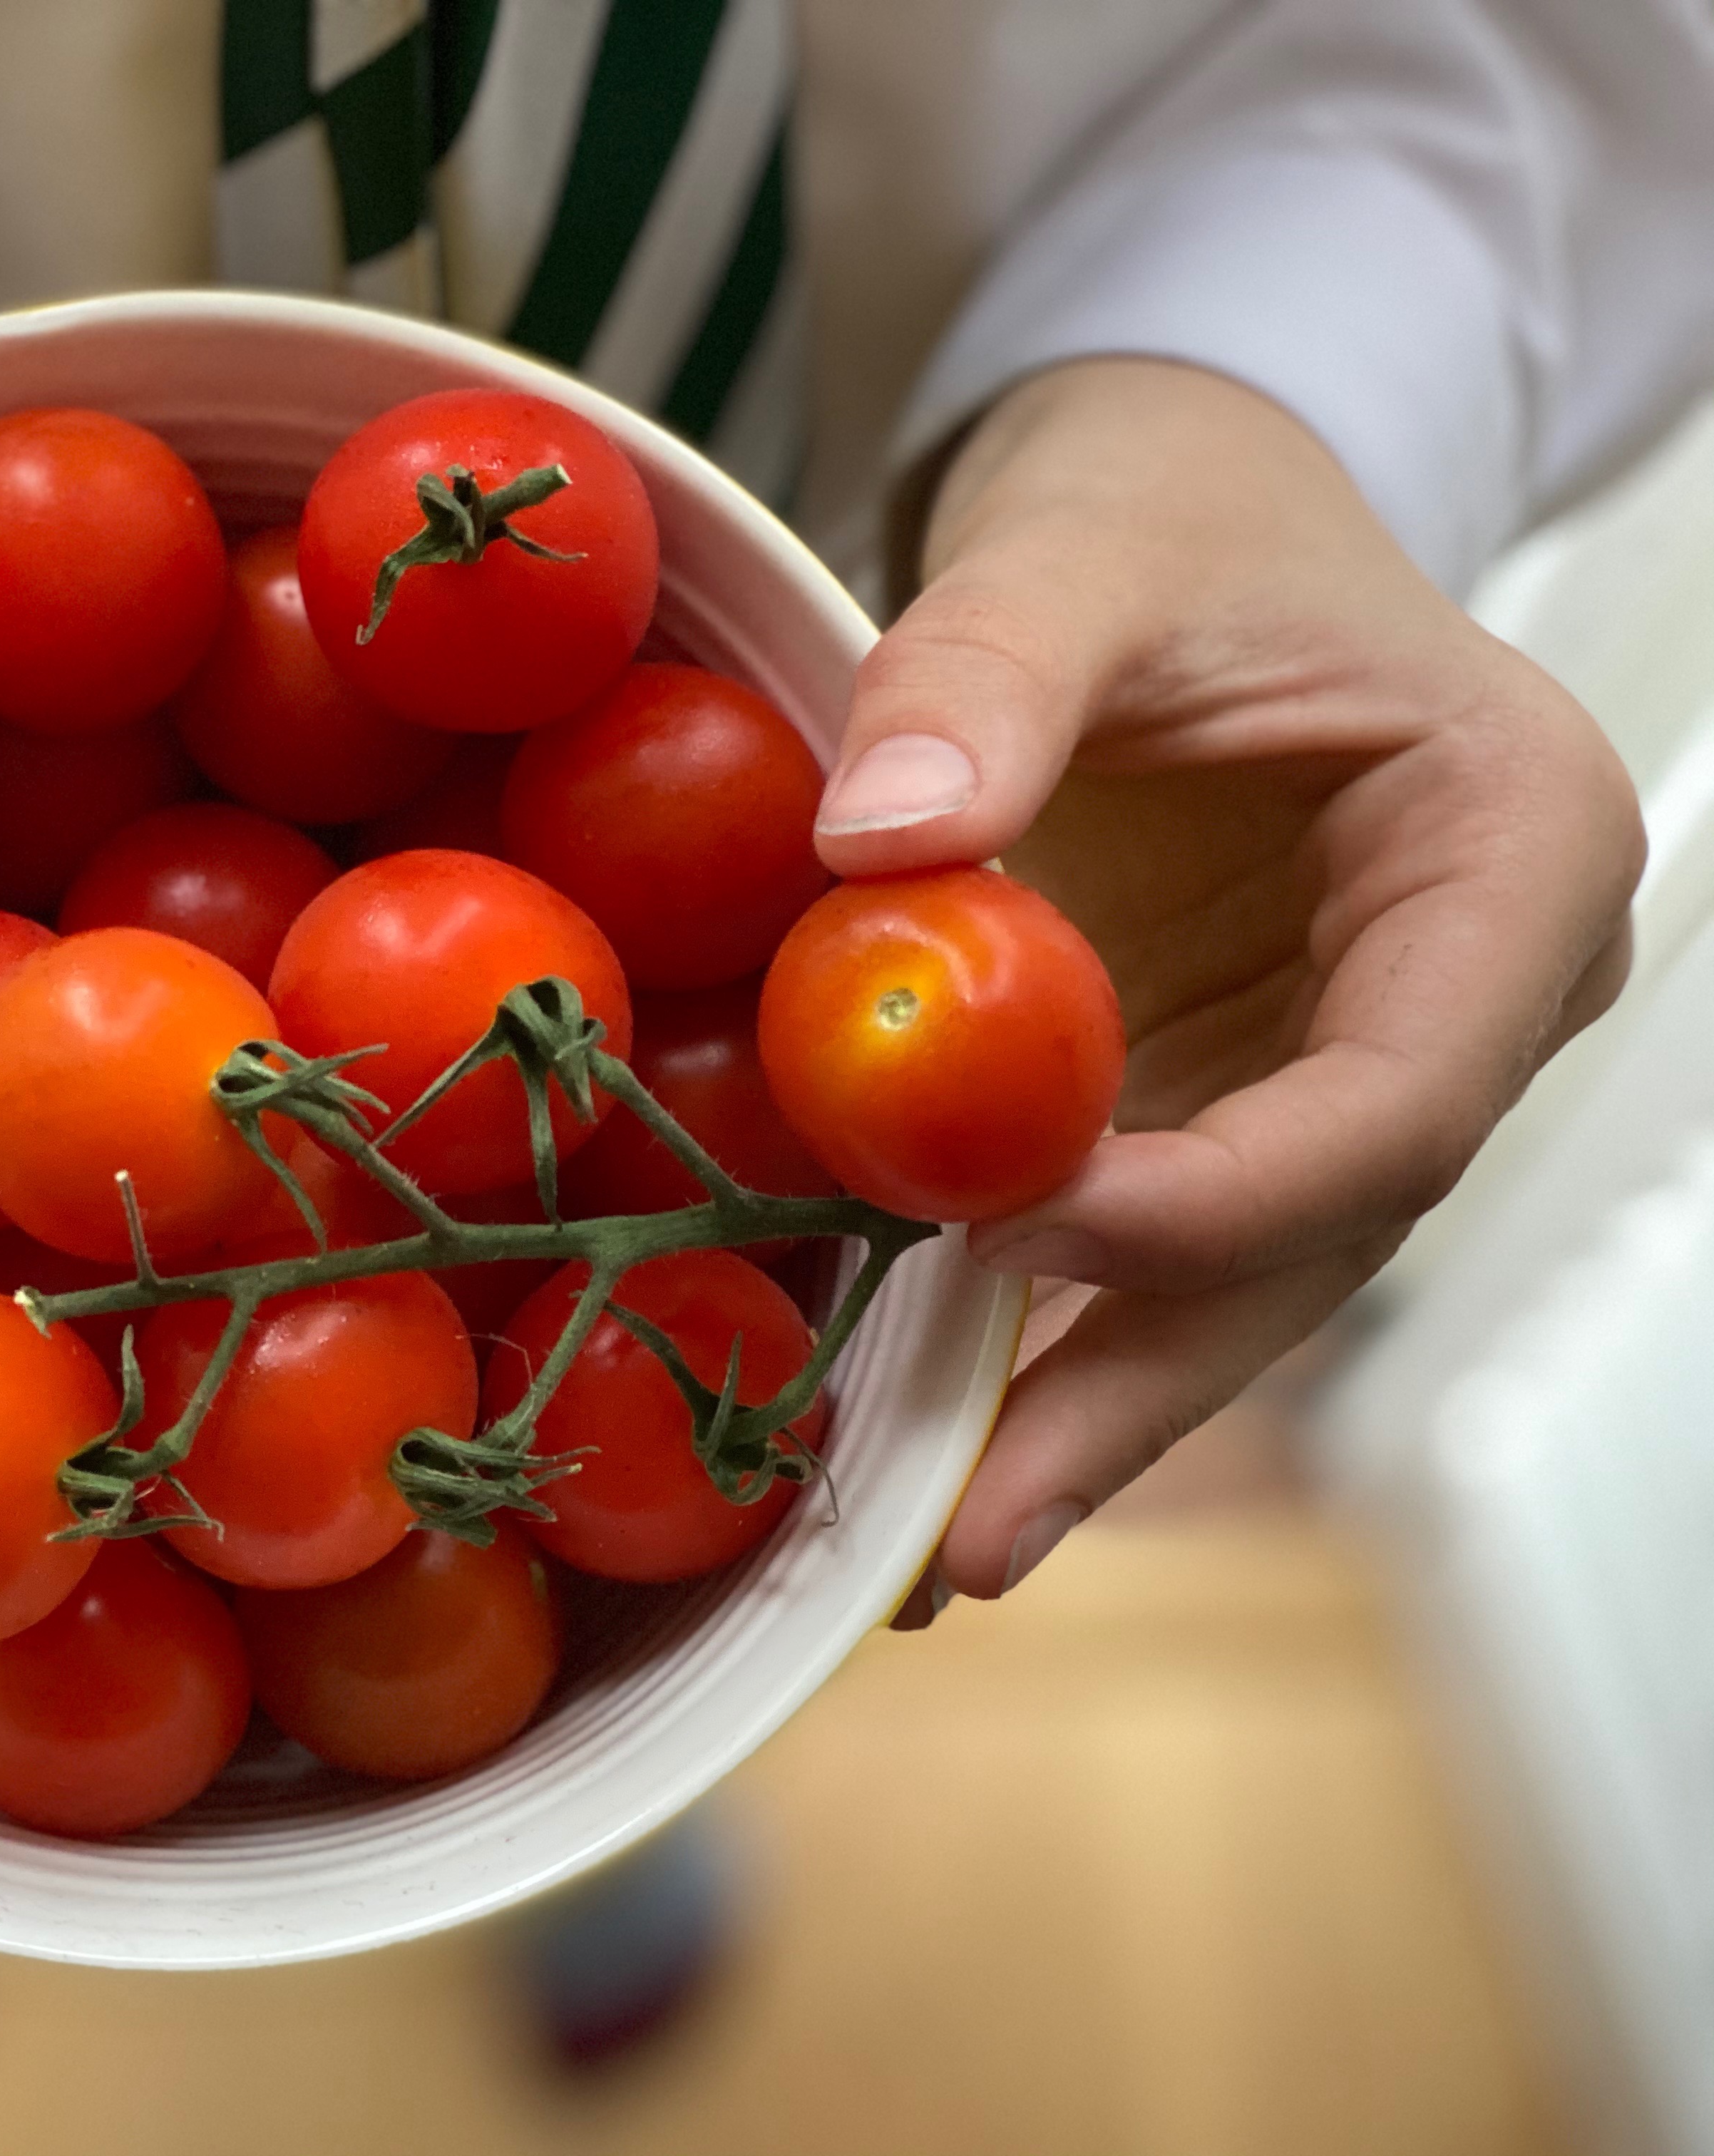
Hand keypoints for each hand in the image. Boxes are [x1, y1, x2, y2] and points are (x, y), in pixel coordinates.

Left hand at [849, 359, 1640, 1620]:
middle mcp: (1458, 998)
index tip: (1016, 1234)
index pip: (1398, 1096)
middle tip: (980, 1536)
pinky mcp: (1232, 1092)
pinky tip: (931, 1435)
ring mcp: (1345, 1062)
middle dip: (1141, 1388)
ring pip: (1237, 1278)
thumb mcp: (1078, 549)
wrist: (1166, 512)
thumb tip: (876, 844)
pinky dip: (1040, 1333)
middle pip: (1317, 1237)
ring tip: (938, 1555)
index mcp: (1511, 859)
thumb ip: (988, 675)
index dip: (1220, 1199)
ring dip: (1083, 1409)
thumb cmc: (1163, 512)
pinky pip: (1149, 1237)